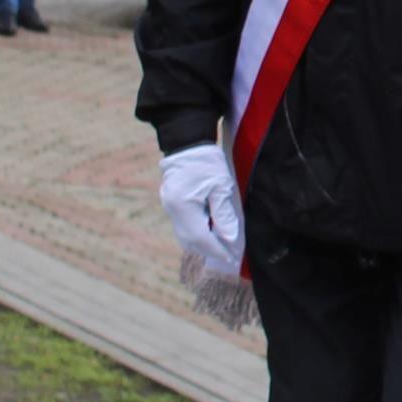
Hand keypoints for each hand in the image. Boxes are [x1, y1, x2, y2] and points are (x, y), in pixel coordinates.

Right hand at [160, 144, 242, 276]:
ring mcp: (169, 207)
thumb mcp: (221, 187)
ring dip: (203, 243)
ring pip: (185, 235)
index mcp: (184, 206)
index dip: (217, 250)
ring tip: (223, 244)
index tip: (232, 258)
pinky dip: (197, 232)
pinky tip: (211, 230)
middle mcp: (173, 210)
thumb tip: (230, 238)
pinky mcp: (171, 202)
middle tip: (230, 253)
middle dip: (210, 250)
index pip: (201, 238)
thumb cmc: (207, 162)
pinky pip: (183, 226)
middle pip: (190, 241)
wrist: (187, 143)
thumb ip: (224, 214)